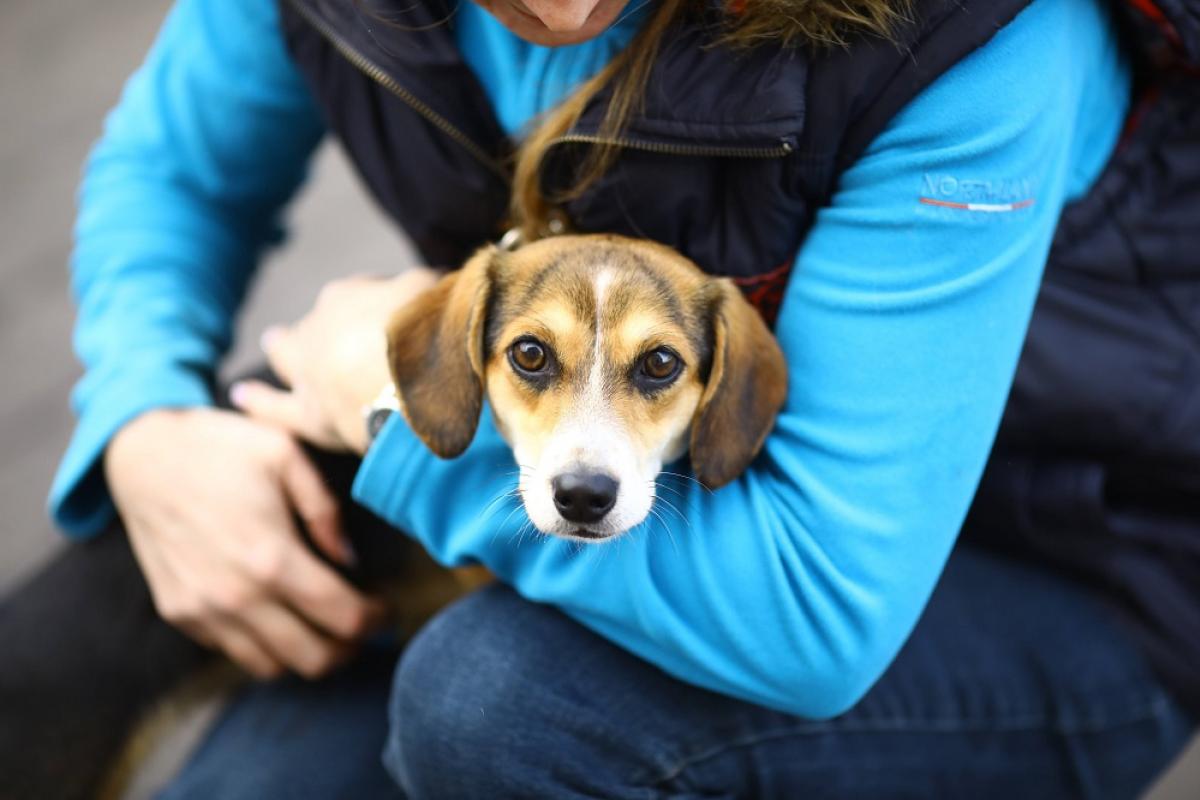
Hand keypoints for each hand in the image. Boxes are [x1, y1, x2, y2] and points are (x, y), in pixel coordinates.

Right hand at [105, 407, 386, 678]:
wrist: (142, 453)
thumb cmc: (220, 446)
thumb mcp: (286, 455)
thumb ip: (326, 511)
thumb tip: (347, 558)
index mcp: (271, 557)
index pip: (343, 617)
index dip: (376, 619)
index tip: (386, 606)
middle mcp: (235, 596)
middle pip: (313, 659)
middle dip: (350, 649)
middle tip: (363, 626)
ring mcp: (203, 611)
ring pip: (272, 667)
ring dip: (307, 655)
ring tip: (325, 627)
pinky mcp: (179, 612)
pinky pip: (233, 651)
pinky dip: (266, 646)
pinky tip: (281, 615)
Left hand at [232, 268, 439, 453]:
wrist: (408, 386)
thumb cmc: (424, 333)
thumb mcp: (431, 291)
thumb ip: (426, 285)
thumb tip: (435, 283)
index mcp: (344, 297)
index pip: (361, 293)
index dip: (382, 301)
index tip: (401, 310)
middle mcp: (317, 330)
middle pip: (320, 323)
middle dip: (329, 324)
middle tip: (342, 327)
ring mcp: (307, 372)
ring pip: (286, 354)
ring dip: (282, 346)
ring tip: (274, 338)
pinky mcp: (308, 415)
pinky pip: (275, 408)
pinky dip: (259, 402)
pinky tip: (242, 395)